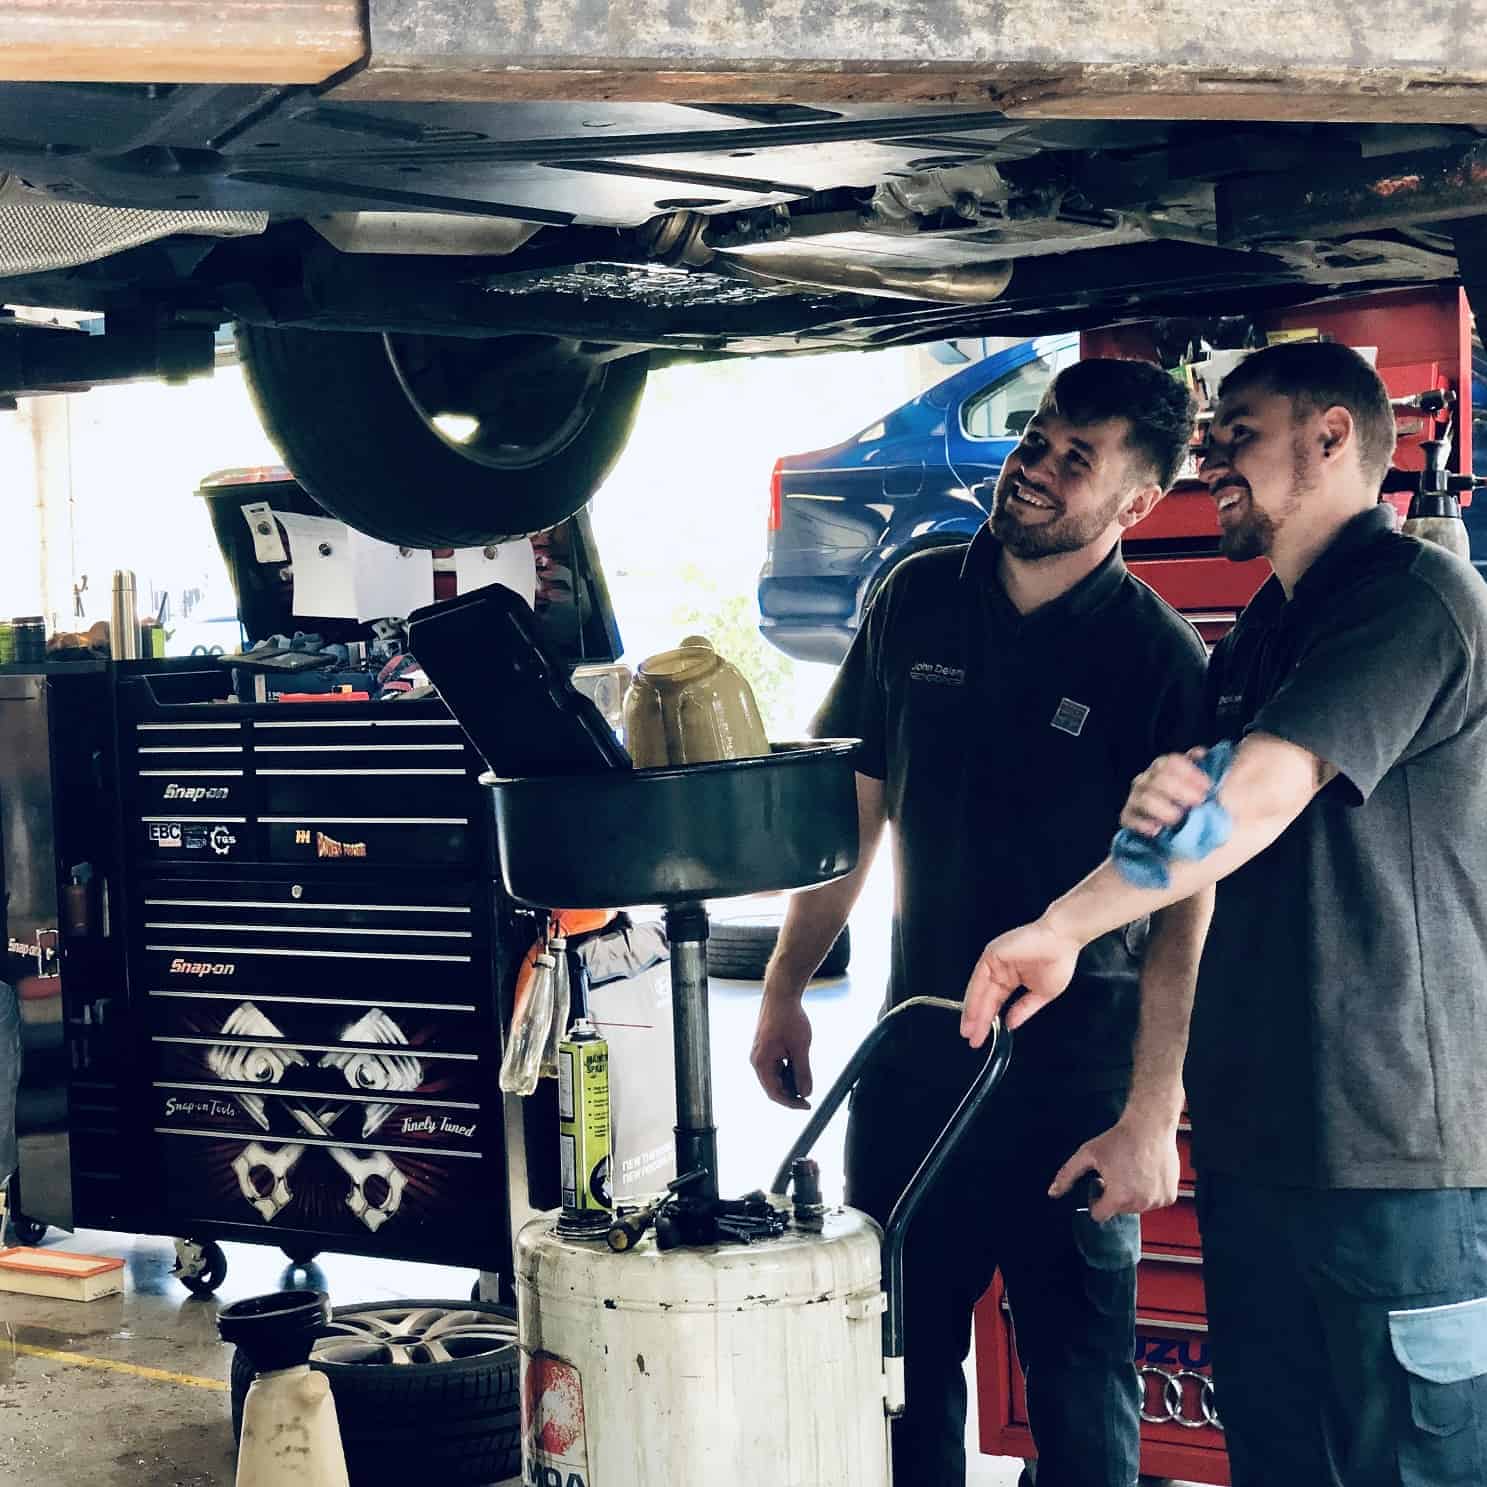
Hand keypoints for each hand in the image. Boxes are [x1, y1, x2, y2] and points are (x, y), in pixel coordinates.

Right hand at [751, 996, 812, 1108]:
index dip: (791, 1103)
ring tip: (806, 1077)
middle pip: (773, 1086)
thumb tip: (806, 1093)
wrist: (781, 994)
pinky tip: (800, 1065)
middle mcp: (757, 1060)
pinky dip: (788, 1070)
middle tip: (809, 1094)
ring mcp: (760, 1053)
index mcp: (761, 1063)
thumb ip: (802, 1072)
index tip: (807, 1105)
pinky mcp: (766, 1047)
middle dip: (792, 1092)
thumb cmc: (789, 1018)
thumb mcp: (800, 1048)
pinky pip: (776, 1066)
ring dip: (791, 1080)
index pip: (774, 1093)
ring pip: (776, 1076)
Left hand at [961, 918, 1080, 1045]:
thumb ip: (1024, 1009)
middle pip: (984, 999)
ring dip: (973, 1011)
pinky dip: (975, 996)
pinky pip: (980, 979)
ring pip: (979, 990)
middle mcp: (999, 970)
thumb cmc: (1058, 961)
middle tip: (971, 1039)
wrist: (1063, 941)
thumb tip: (1011, 1024)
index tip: (981, 1038)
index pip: (995, 1002)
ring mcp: (994, 962)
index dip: (988, 1020)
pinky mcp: (992, 955)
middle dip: (978, 1020)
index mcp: (1011, 978)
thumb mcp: (1042, 993)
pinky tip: (973, 1012)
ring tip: (970, 1031)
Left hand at [1048, 1113, 1180, 1221]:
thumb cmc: (1119, 1139)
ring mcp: (1158, 1201)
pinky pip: (1154, 1201)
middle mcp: (1140, 1203)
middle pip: (1119, 1210)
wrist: (1149, 1126)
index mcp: (1118, 1197)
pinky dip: (1149, 1191)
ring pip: (1137, 1207)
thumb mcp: (1087, 1155)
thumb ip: (1067, 1175)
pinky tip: (1145, 1172)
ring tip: (1130, 1170)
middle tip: (1114, 1173)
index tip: (1098, 1184)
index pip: (1099, 1215)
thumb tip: (1052, 1192)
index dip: (1095, 1200)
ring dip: (1131, 1194)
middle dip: (1113, 1195)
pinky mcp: (1170, 1196)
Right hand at [1120, 748, 1211, 836]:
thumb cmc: (1200, 807)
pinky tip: (1156, 830)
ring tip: (1177, 819)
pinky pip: (1130, 818)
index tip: (1207, 786)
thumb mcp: (1208, 786)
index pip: (1171, 762)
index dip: (1189, 772)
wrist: (1193, 837)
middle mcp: (1147, 780)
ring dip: (1162, 808)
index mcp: (1164, 768)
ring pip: (1145, 798)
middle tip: (1198, 802)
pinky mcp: (1128, 818)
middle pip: (1158, 778)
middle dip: (1179, 789)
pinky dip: (1142, 824)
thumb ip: (1208, 766)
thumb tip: (1200, 752)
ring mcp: (1136, 798)